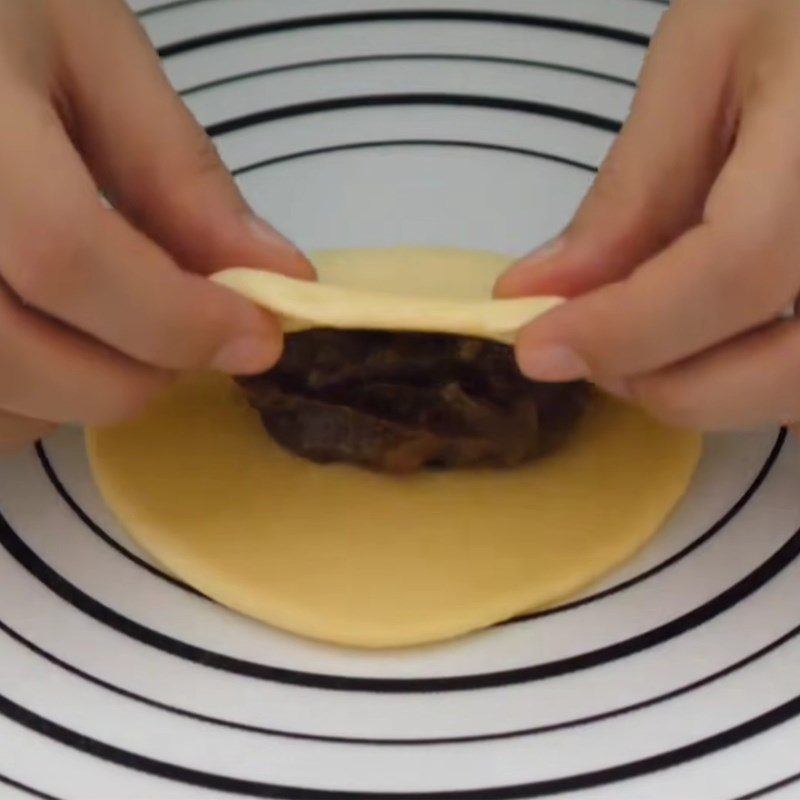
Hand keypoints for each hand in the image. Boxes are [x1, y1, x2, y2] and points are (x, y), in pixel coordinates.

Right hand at [0, 0, 313, 452]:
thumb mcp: (91, 49)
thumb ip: (179, 171)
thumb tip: (277, 278)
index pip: (67, 255)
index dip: (179, 318)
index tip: (260, 339)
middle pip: (17, 353)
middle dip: (137, 373)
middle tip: (191, 341)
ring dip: (78, 397)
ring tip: (124, 335)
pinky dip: (26, 401)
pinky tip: (61, 347)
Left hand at [497, 0, 799, 432]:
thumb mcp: (706, 59)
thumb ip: (631, 190)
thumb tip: (540, 293)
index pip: (733, 272)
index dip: (625, 329)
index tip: (535, 348)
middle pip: (785, 368)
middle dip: (662, 381)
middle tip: (587, 349)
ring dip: (713, 394)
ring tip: (646, 340)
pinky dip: (761, 382)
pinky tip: (714, 339)